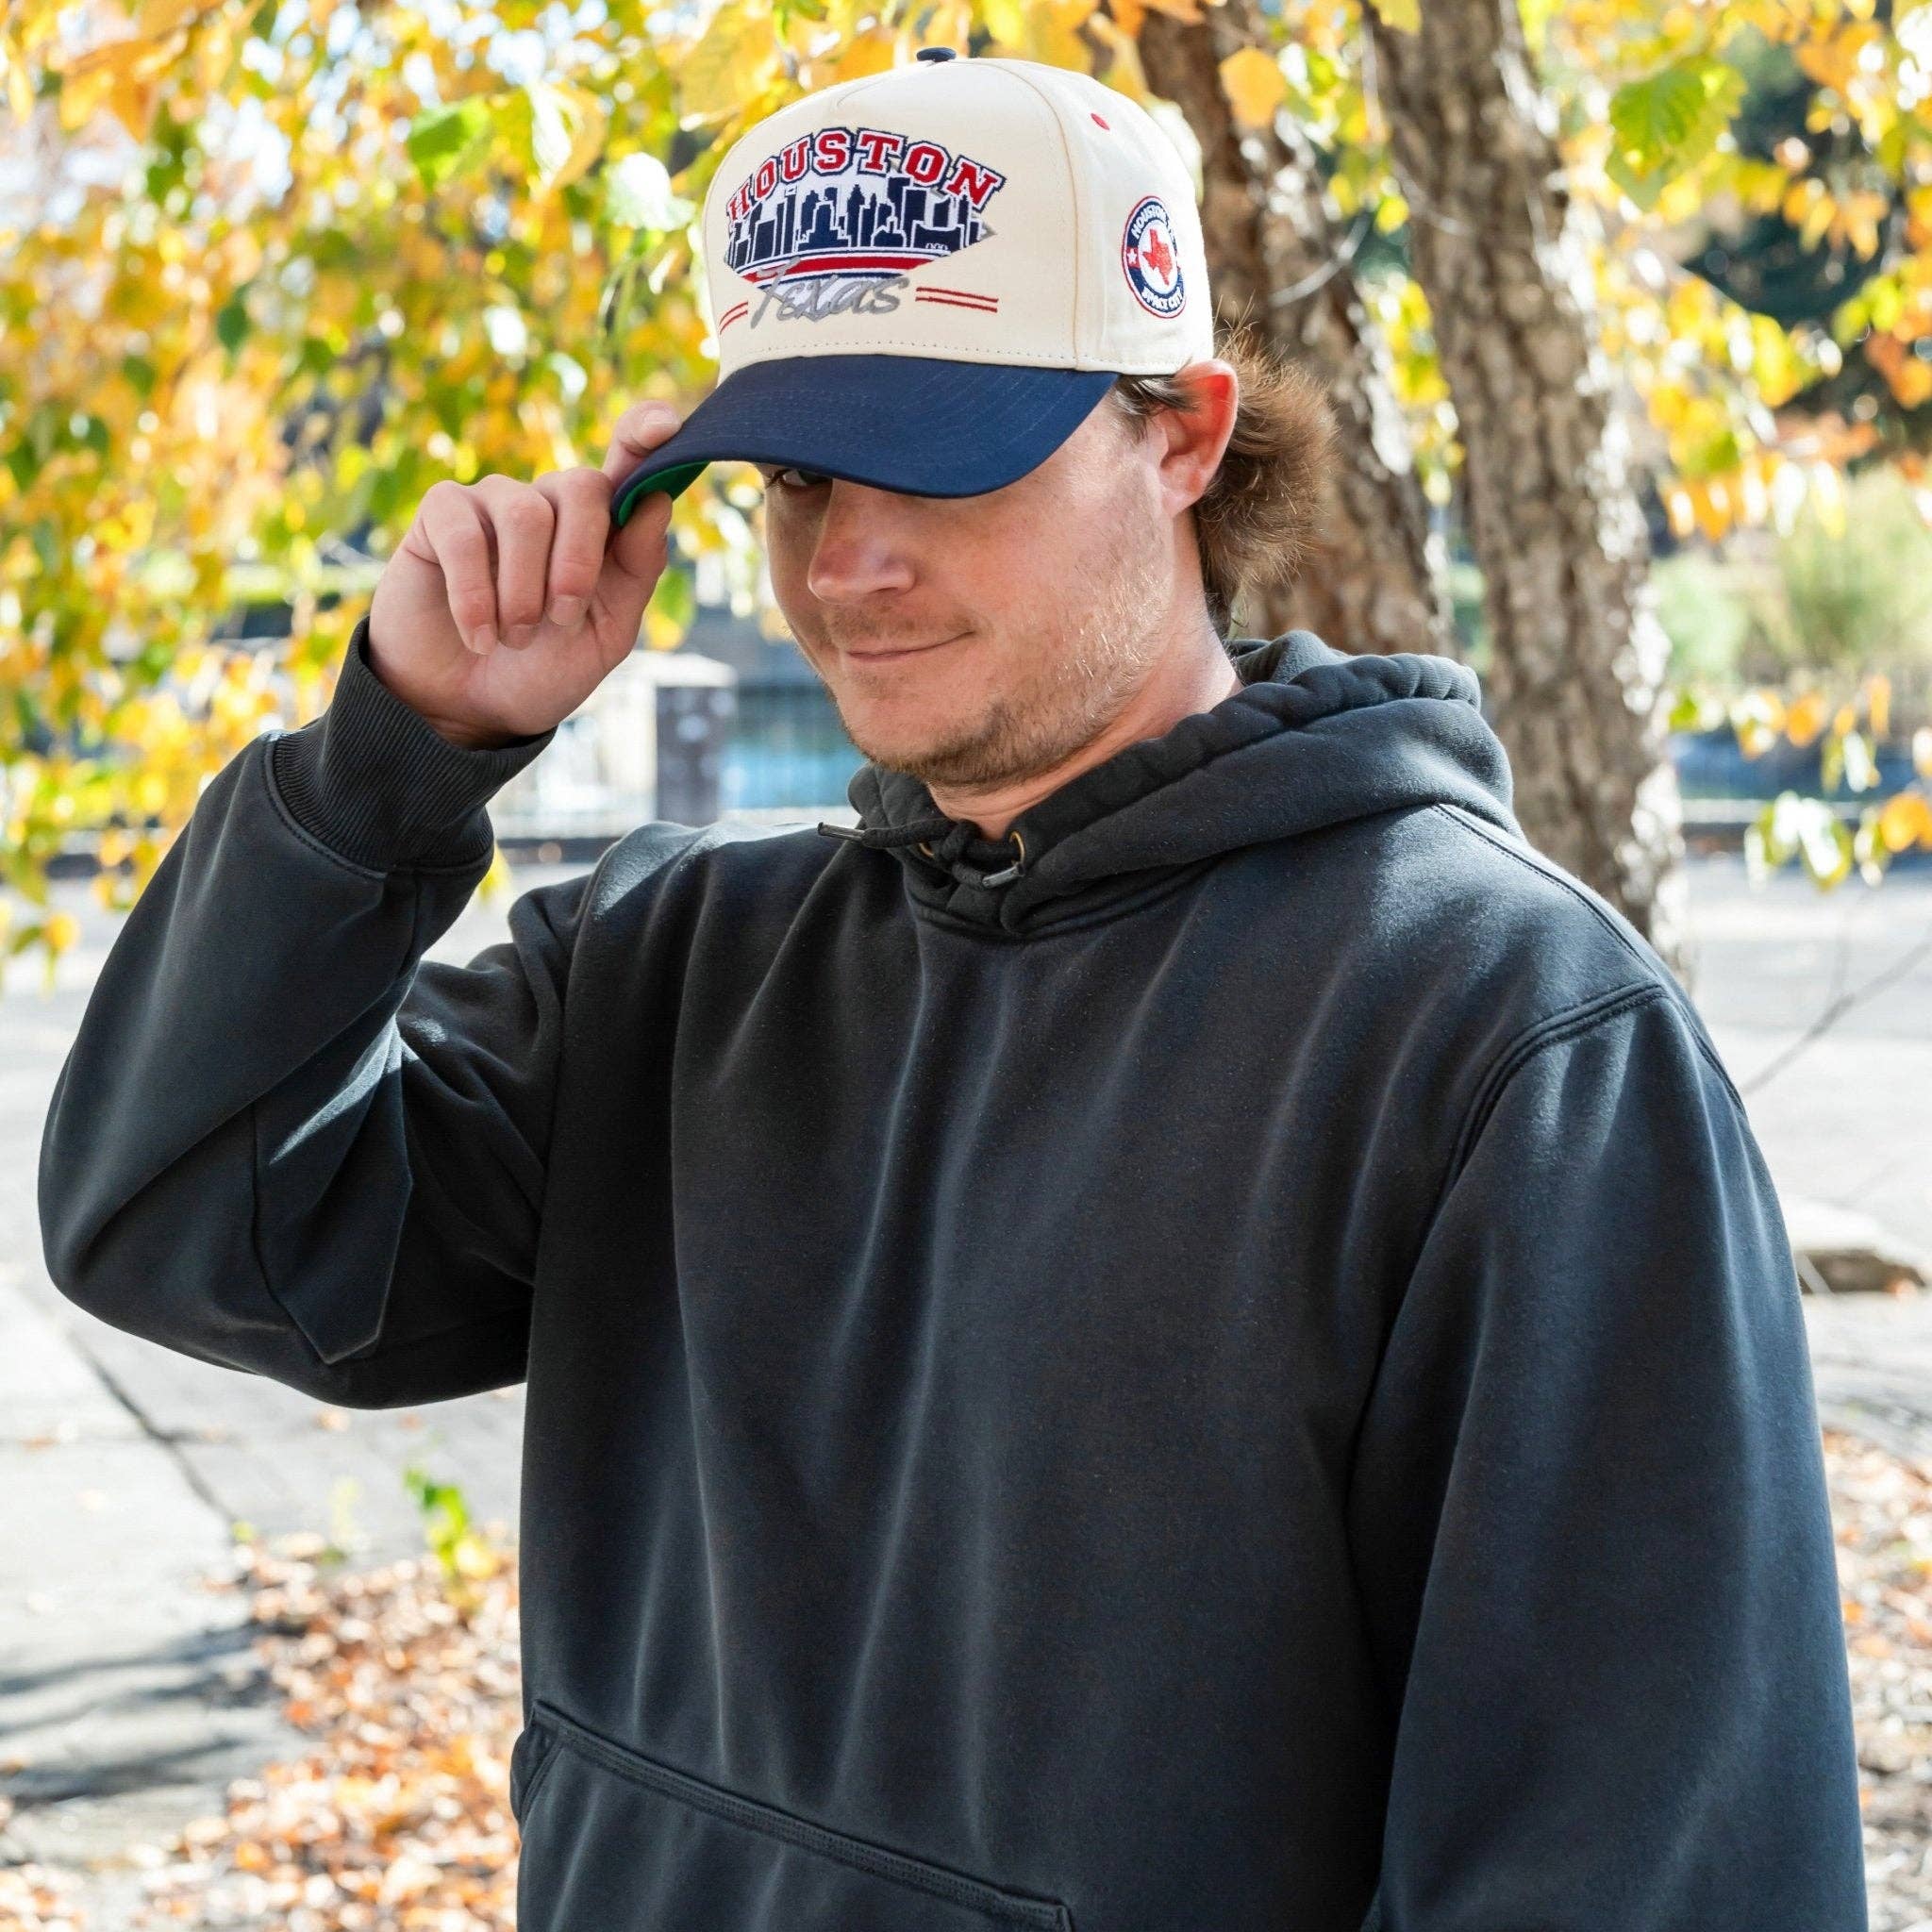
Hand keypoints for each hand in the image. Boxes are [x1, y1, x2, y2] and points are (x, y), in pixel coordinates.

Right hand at [362, 402, 683, 747]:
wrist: (470, 709)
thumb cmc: (542, 668)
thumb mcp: (607, 632)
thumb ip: (637, 570)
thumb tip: (657, 500)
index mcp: (599, 527)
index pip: (627, 461)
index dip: (644, 434)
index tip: (665, 427)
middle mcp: (549, 501)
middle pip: (583, 487)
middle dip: (578, 564)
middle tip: (560, 620)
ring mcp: (493, 501)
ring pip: (526, 515)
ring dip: (524, 591)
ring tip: (514, 638)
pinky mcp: (441, 514)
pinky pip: (465, 533)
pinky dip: (475, 595)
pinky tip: (479, 636)